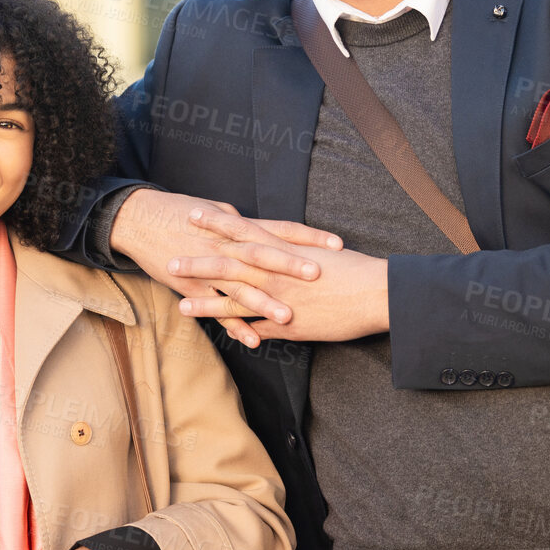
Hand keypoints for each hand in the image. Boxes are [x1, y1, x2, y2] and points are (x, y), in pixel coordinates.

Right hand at [110, 189, 341, 345]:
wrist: (139, 220)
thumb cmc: (179, 212)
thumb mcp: (217, 211)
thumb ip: (244, 224)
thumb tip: (264, 229)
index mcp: (238, 225)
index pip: (280, 229)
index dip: (308, 237)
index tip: (336, 244)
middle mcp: (226, 246)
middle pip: (262, 255)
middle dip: (290, 265)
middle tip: (318, 275)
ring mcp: (208, 268)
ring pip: (240, 287)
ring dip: (264, 303)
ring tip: (289, 316)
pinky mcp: (192, 288)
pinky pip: (216, 310)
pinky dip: (234, 325)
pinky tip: (252, 340)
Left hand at [172, 208, 389, 343]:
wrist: (378, 291)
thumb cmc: (355, 269)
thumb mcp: (320, 253)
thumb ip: (294, 255)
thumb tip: (280, 255)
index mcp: (283, 249)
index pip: (243, 230)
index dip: (217, 222)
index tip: (194, 214)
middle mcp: (277, 270)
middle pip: (229, 262)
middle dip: (198, 261)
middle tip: (170, 258)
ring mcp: (280, 296)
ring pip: (235, 296)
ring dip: (206, 300)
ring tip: (181, 302)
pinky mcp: (290, 321)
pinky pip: (257, 327)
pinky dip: (237, 330)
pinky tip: (218, 335)